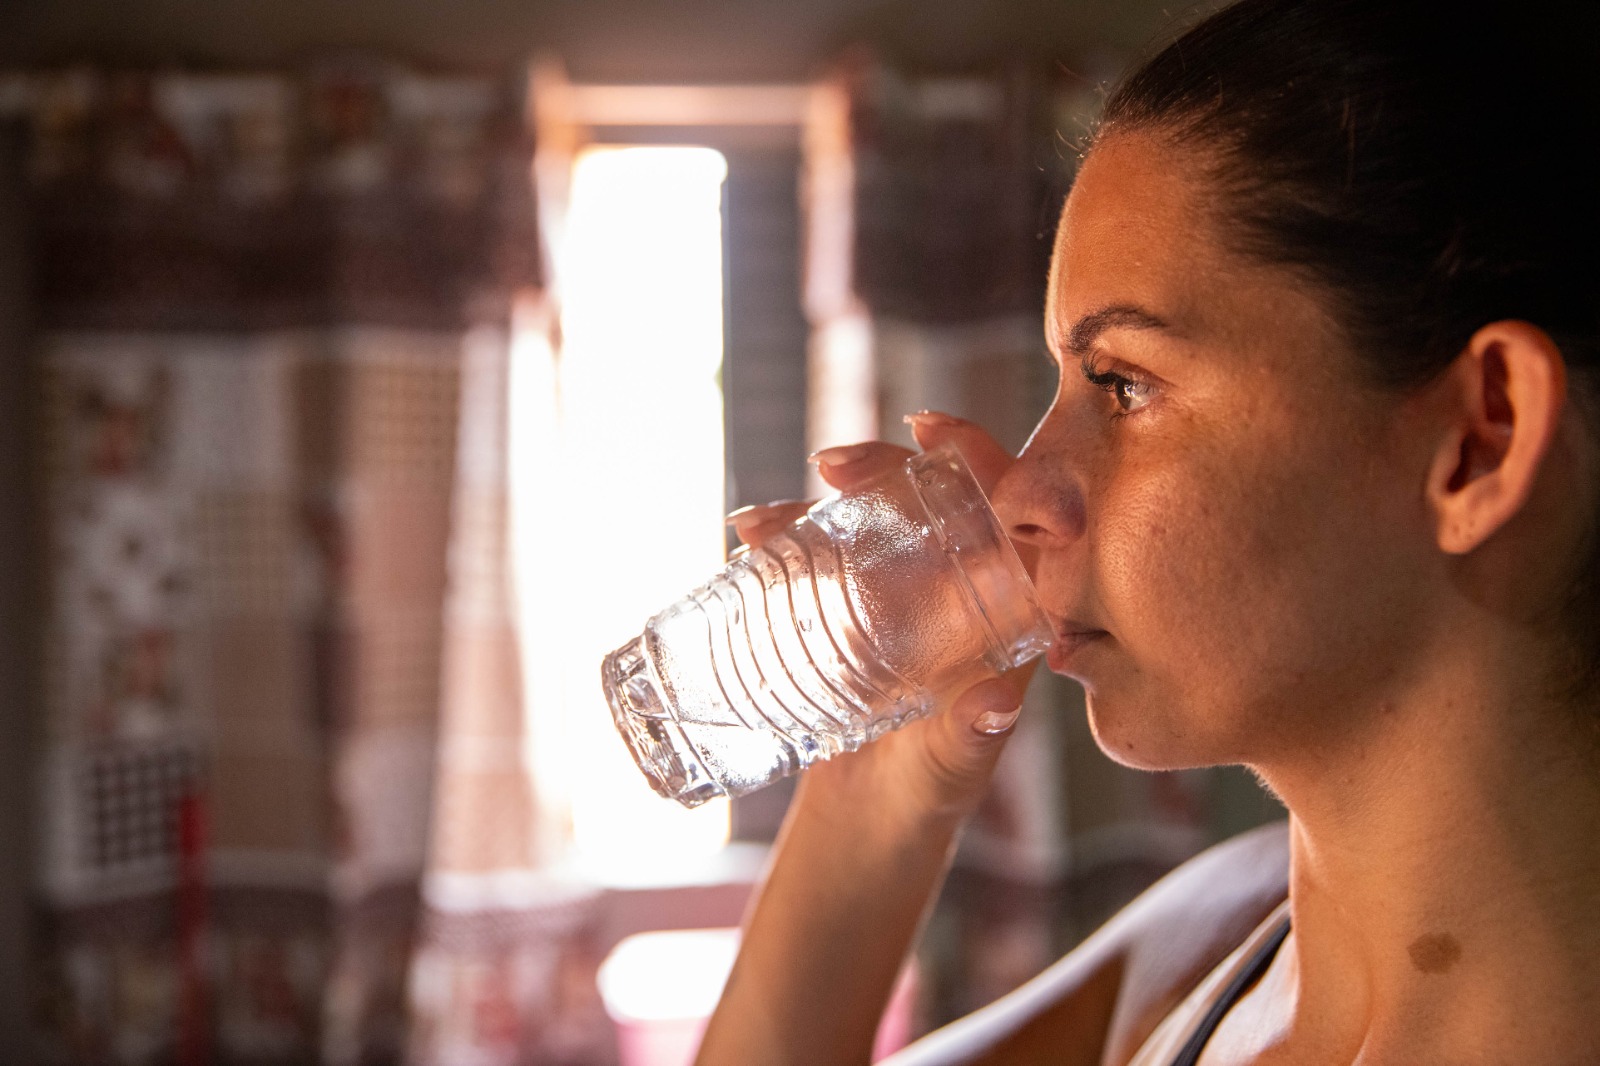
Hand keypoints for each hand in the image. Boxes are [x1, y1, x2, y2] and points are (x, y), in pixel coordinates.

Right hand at [729, 411, 1038, 828]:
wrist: (866, 825)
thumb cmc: (927, 798)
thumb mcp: (951, 769)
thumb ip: (974, 738)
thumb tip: (1001, 704)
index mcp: (1004, 609)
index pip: (1012, 510)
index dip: (982, 456)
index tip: (932, 429)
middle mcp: (956, 589)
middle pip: (932, 499)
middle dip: (883, 467)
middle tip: (831, 465)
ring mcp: (897, 597)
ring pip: (869, 520)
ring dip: (819, 502)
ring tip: (762, 521)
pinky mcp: (846, 613)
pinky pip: (820, 557)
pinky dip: (783, 538)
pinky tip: (748, 536)